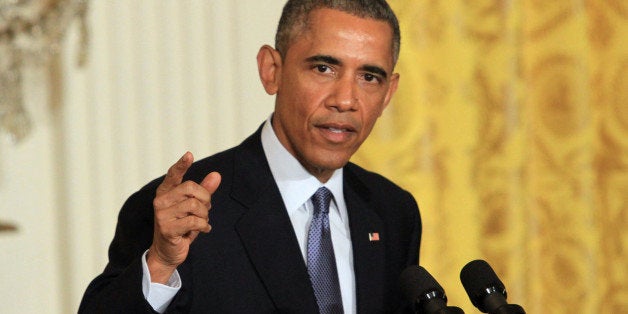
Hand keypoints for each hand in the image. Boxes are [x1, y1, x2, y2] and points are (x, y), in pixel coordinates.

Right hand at [147, 152, 220, 282]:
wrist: (168, 252)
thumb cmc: (181, 227)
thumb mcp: (194, 208)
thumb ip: (205, 190)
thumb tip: (216, 175)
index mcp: (166, 192)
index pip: (173, 175)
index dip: (181, 165)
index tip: (189, 155)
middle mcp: (160, 201)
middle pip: (191, 188)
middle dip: (205, 199)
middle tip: (206, 210)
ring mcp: (162, 215)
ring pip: (194, 205)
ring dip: (205, 215)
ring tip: (202, 222)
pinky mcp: (167, 229)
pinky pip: (194, 221)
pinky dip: (204, 226)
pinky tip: (203, 230)